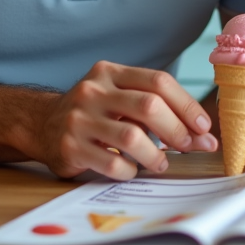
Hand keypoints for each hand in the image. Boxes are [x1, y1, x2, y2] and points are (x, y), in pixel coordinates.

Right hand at [38, 61, 217, 179]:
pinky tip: (132, 170)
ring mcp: (79, 119)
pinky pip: (112, 164)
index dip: (186, 105)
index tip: (203, 126)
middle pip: (148, 106)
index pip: (158, 81)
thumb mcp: (117, 96)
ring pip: (132, 138)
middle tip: (190, 146)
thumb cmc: (94, 111)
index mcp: (109, 73)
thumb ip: (152, 106)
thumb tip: (200, 133)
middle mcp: (92, 91)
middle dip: (177, 130)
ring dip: (156, 155)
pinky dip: (130, 171)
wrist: (41, 124)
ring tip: (161, 163)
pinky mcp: (70, 148)